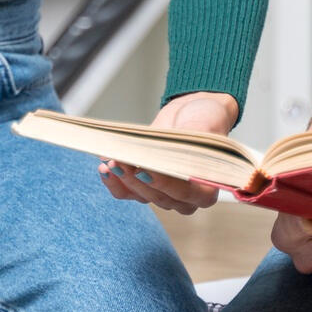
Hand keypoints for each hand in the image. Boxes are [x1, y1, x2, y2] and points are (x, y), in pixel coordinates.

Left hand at [98, 91, 238, 215]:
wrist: (192, 113)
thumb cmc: (205, 121)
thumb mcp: (204, 127)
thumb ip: (192, 145)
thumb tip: (167, 158)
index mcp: (207, 189)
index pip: (184, 192)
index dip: (164, 182)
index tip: (145, 169)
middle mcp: (185, 198)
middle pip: (159, 196)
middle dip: (137, 178)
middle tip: (121, 160)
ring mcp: (163, 193)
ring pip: (141, 195)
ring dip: (124, 178)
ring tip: (111, 161)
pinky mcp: (144, 185)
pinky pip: (127, 193)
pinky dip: (115, 182)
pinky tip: (105, 168)